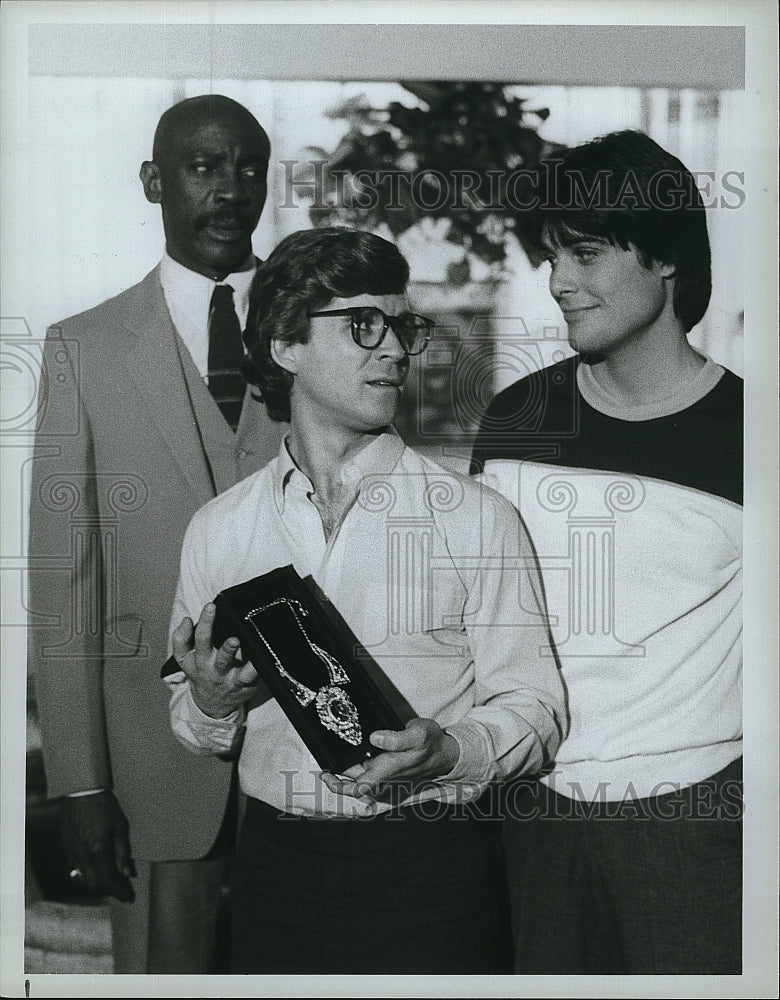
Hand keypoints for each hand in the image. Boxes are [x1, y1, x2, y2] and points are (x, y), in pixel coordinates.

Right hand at [60, 791, 135, 901]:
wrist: (81, 792)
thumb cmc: (104, 806)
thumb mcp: (120, 826)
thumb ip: (123, 852)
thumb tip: (128, 873)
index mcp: (98, 851)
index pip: (109, 881)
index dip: (120, 892)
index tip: (129, 897)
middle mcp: (83, 856)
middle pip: (95, 884)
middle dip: (109, 891)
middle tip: (121, 892)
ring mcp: (72, 852)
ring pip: (84, 878)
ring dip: (97, 884)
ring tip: (110, 884)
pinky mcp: (67, 847)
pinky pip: (76, 868)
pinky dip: (86, 875)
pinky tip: (94, 871)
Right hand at [172, 603, 257, 718]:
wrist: (211, 703)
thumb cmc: (201, 672)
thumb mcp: (185, 658)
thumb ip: (181, 638)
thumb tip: (186, 620)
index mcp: (199, 659)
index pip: (200, 639)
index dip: (205, 622)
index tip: (211, 607)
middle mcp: (215, 670)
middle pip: (220, 657)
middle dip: (227, 648)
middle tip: (233, 639)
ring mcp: (231, 678)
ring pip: (238, 670)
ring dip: (240, 659)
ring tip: (241, 646)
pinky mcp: (246, 685)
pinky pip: (253, 677)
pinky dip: (258, 668)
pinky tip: (262, 659)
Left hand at [320, 718, 459, 803]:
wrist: (447, 754)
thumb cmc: (432, 743)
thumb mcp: (418, 734)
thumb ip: (396, 738)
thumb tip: (374, 738)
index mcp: (388, 771)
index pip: (357, 788)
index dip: (338, 786)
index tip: (325, 774)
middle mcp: (385, 779)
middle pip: (353, 786)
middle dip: (336, 777)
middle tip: (324, 763)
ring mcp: (387, 778)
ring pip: (359, 781)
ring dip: (345, 774)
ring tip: (335, 760)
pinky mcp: (390, 774)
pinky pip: (368, 777)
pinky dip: (357, 771)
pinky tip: (354, 757)